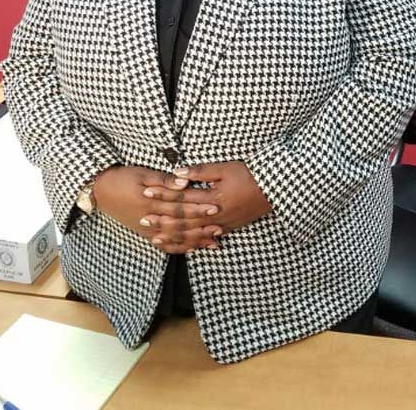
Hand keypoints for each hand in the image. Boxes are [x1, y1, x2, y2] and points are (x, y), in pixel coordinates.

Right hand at [93, 166, 223, 253]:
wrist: (101, 191)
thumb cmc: (124, 178)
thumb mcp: (143, 173)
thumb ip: (164, 180)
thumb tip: (184, 182)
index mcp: (152, 202)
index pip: (180, 206)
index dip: (198, 207)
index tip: (215, 207)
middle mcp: (151, 219)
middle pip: (180, 224)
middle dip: (201, 226)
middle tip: (220, 226)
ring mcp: (148, 229)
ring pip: (175, 238)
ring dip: (194, 240)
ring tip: (213, 241)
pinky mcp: (145, 233)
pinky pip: (164, 245)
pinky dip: (179, 248)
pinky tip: (193, 249)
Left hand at [140, 162, 271, 240]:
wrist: (272, 190)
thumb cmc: (249, 175)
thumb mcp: (225, 168)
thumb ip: (201, 171)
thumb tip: (178, 171)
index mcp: (212, 198)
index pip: (182, 197)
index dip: (163, 194)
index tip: (147, 192)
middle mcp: (214, 215)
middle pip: (183, 219)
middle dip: (162, 219)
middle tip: (143, 219)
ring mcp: (220, 225)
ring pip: (192, 234)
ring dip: (173, 236)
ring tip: (155, 238)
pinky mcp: (226, 229)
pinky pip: (205, 240)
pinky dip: (191, 244)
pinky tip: (180, 246)